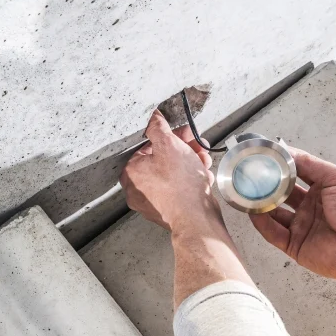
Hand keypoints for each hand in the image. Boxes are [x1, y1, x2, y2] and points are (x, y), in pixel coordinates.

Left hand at [121, 111, 219, 233]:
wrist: (196, 219)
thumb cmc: (181, 184)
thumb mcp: (170, 145)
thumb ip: (158, 127)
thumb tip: (153, 116)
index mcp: (131, 172)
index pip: (150, 145)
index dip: (171, 137)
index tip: (186, 134)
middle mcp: (136, 189)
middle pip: (162, 160)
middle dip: (184, 150)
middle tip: (198, 146)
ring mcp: (151, 202)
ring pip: (172, 175)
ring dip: (190, 164)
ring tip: (204, 162)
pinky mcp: (166, 211)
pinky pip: (176, 190)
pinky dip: (189, 181)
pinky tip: (202, 177)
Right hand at [249, 150, 335, 283]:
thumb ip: (310, 164)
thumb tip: (287, 151)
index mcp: (323, 189)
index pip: (296, 172)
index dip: (281, 164)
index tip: (263, 155)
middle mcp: (310, 207)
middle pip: (282, 192)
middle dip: (266, 183)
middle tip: (249, 173)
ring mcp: (301, 226)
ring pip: (274, 212)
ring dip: (260, 203)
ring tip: (245, 191)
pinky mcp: (295, 246)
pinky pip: (273, 233)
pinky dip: (261, 223)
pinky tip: (253, 211)